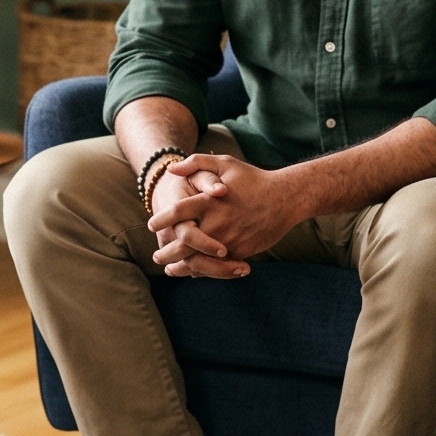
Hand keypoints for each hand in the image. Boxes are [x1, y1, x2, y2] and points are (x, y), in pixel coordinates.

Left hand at [146, 152, 304, 277]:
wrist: (285, 199)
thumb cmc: (253, 179)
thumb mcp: (225, 164)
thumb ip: (196, 163)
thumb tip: (171, 169)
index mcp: (210, 202)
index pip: (177, 213)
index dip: (161, 220)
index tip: (151, 225)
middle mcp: (217, 223)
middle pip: (182, 243)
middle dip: (166, 251)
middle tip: (156, 255)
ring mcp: (229, 240)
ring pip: (198, 260)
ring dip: (181, 267)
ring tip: (170, 268)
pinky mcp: (240, 252)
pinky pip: (216, 265)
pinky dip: (202, 270)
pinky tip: (192, 271)